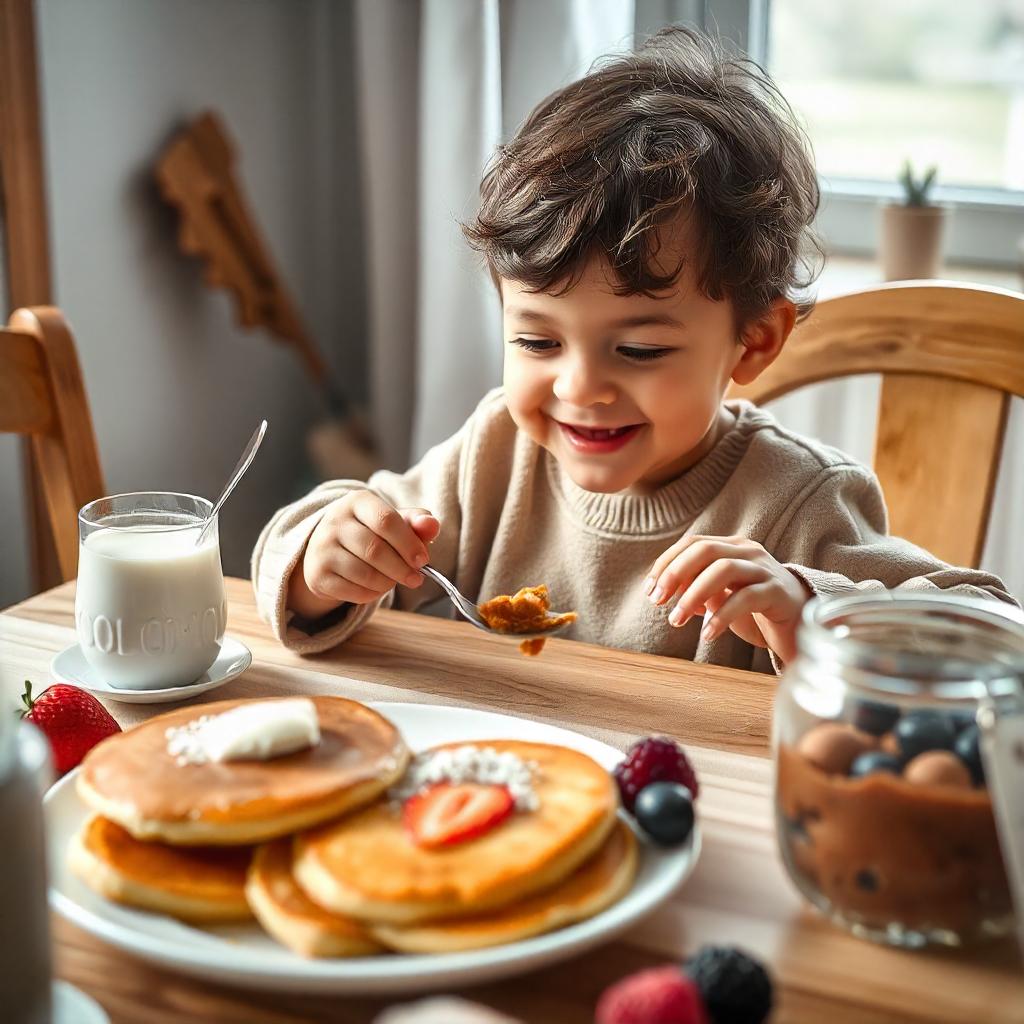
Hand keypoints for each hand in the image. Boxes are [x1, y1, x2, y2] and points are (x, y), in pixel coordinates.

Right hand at [288, 490, 439, 617]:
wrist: (329, 550)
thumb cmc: (370, 532)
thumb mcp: (394, 522)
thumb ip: (416, 523)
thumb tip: (432, 525)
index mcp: (357, 502)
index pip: (386, 520)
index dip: (409, 543)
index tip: (423, 560)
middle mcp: (334, 522)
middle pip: (375, 550)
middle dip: (401, 568)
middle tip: (415, 578)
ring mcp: (321, 549)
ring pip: (365, 574)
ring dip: (388, 583)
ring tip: (394, 580)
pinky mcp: (317, 576)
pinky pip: (353, 592)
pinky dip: (372, 594)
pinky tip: (375, 587)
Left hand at [644, 535, 811, 661]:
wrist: (799, 622)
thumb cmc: (753, 608)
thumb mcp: (719, 594)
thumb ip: (694, 587)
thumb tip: (660, 591)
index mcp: (731, 546)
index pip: (692, 543)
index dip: (666, 564)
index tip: (649, 590)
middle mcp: (748, 551)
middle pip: (705, 550)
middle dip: (675, 574)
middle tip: (658, 602)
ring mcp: (765, 569)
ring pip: (724, 570)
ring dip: (693, 595)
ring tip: (676, 620)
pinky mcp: (778, 592)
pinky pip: (746, 598)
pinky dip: (721, 616)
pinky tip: (707, 634)